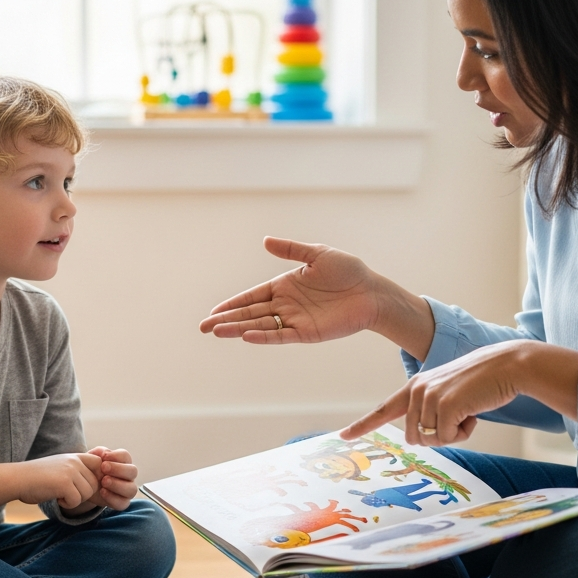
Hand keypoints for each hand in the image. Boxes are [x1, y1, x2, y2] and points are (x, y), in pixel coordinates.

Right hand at [20, 453, 102, 508]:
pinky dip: (67, 504)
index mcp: (74, 456)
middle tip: (66, 493)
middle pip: (95, 484)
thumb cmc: (36, 478)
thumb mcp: (60, 467)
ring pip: (88, 493)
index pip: (99, 464)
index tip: (82, 486)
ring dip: (75, 500)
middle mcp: (74, 461)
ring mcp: (70, 471)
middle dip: (83, 494)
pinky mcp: (65, 483)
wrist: (16, 479)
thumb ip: (76, 471)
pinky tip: (56, 498)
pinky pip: (76, 501)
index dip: (96, 477)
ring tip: (59, 494)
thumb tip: (97, 484)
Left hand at [88, 446, 138, 509]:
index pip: (126, 456)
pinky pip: (123, 503)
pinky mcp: (122, 502)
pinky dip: (113, 498)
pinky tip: (102, 492)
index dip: (116, 456)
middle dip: (118, 469)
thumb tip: (103, 452)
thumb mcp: (92, 458)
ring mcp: (127, 490)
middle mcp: (128, 476)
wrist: (84, 486)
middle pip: (133, 471)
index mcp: (123, 462)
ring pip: (131, 489)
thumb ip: (98, 453)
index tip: (104, 457)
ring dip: (118, 485)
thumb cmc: (92, 469)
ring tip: (103, 482)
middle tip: (104, 468)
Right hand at [199, 237, 385, 344]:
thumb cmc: (348, 271)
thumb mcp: (317, 254)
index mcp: (284, 286)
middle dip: (227, 320)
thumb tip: (265, 241)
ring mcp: (295, 320)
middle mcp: (286, 305)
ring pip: (260, 326)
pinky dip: (264, 337)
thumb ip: (291, 250)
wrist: (372, 291)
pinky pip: (281, 336)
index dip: (232, 304)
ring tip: (218, 332)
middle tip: (204, 328)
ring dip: (239, 329)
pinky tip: (247, 336)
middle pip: (250, 314)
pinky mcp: (307, 333)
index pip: (251, 297)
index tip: (213, 312)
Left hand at [342, 340, 533, 446]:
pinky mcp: (444, 406)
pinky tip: (474, 410)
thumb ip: (430, 409)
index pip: (384, 409)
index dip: (363, 424)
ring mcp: (429, 397)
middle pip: (414, 437)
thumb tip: (419, 435)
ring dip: (453, 433)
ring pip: (432, 439)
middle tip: (460, 417)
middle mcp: (417, 390)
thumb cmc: (482, 382)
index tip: (344, 435)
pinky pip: (449, 438)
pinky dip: (465, 431)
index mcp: (415, 386)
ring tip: (468, 409)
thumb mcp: (449, 393)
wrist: (507, 365)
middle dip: (438, 435)